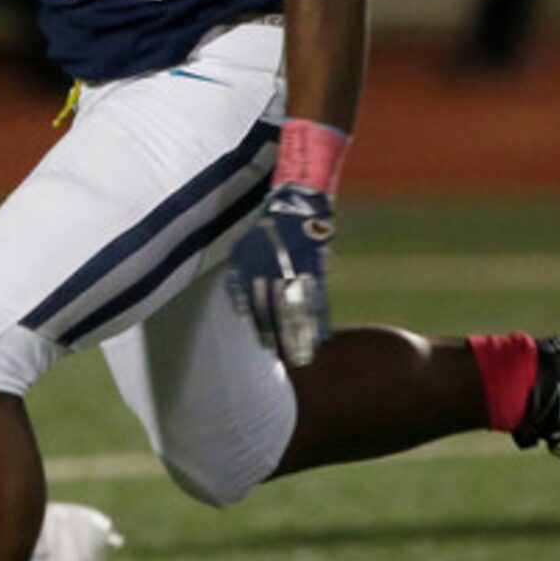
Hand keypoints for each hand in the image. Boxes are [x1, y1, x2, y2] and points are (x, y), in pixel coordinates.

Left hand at [225, 184, 333, 367]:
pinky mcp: (314, 264)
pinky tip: (323, 337)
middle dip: (279, 337)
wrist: (294, 202)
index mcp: (250, 267)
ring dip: (300, 335)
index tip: (266, 348)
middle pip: (274, 312)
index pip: (254, 307)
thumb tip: (240, 310)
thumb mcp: (240, 249)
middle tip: (284, 359)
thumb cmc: (266, 228)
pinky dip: (321, 319)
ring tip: (305, 356)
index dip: (261, 329)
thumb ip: (237, 280)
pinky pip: (317, 297)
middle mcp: (269, 269)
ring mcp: (292, 267)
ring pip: (296, 309)